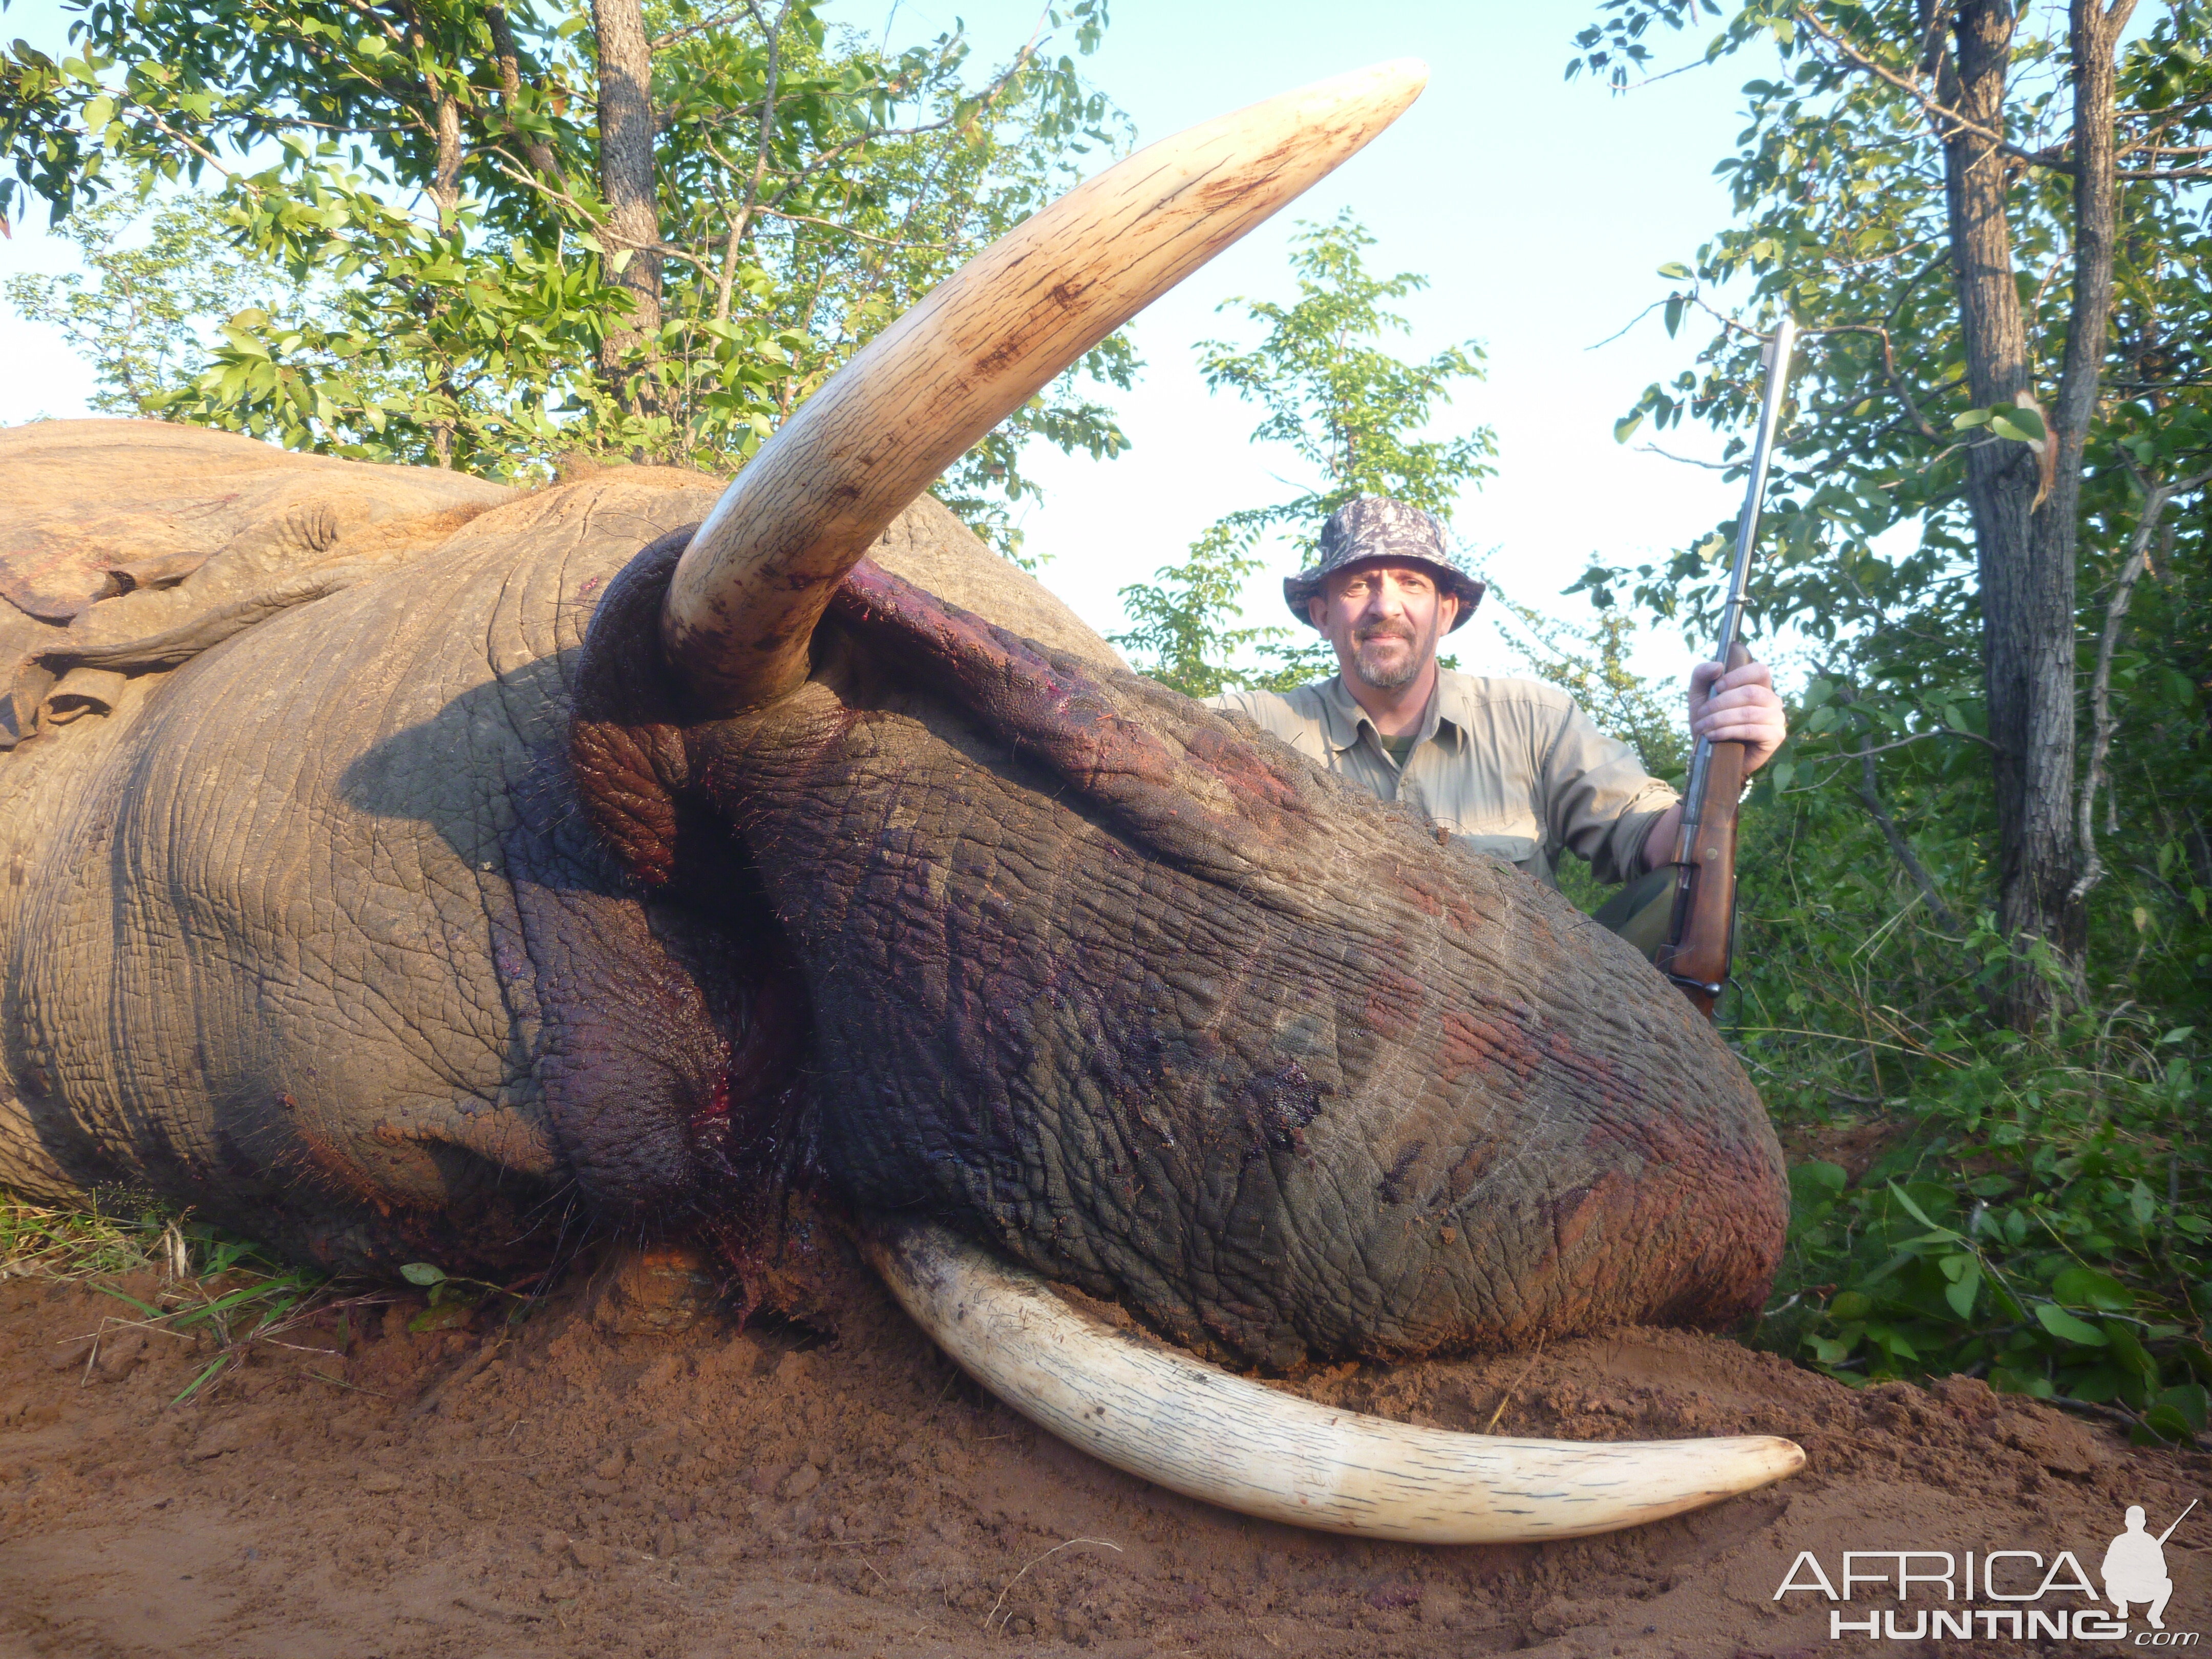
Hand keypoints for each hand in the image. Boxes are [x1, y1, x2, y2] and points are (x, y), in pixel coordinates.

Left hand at [1688, 658, 1786, 773]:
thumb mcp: (1699, 695)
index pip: (1760, 670)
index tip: (1717, 687)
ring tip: (1703, 727)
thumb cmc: (1709, 720)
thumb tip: (1718, 665)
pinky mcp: (1775, 736)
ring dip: (1720, 719)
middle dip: (1720, 703)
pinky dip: (1727, 731)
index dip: (1738, 676)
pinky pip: (1751, 730)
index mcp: (1760, 686)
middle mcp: (1772, 700)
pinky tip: (1713, 736)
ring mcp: (1777, 718)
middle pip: (1751, 692)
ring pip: (1749, 712)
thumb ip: (1702, 674)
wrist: (1713, 754)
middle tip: (1701, 714)